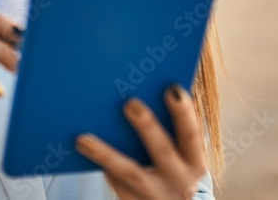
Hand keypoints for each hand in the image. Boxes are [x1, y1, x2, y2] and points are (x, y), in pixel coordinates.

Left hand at [75, 85, 207, 199]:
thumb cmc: (175, 171)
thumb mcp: (183, 158)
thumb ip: (171, 133)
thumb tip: (138, 99)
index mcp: (194, 162)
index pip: (191, 134)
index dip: (184, 112)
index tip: (172, 89)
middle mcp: (178, 180)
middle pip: (162, 150)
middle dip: (147, 126)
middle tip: (131, 103)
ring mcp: (155, 194)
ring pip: (131, 173)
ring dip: (107, 154)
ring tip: (84, 139)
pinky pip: (116, 184)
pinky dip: (101, 166)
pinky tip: (84, 149)